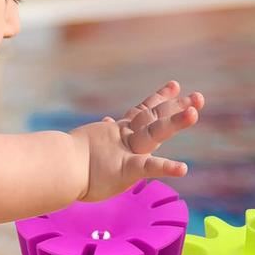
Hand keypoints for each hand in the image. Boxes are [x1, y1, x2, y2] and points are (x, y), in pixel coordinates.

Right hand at [71, 80, 203, 201]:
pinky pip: (148, 168)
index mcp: (118, 134)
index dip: (159, 98)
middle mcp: (126, 138)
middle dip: (176, 106)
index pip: (143, 111)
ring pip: (154, 133)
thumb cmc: (67, 162)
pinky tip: (183, 169)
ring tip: (195, 113)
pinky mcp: (125, 169)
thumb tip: (106, 121)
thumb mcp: (91, 145)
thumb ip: (102, 133)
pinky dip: (165, 168)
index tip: (174, 85)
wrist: (56, 168)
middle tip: (198, 97)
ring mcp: (126, 151)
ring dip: (175, 123)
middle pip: (154, 117)